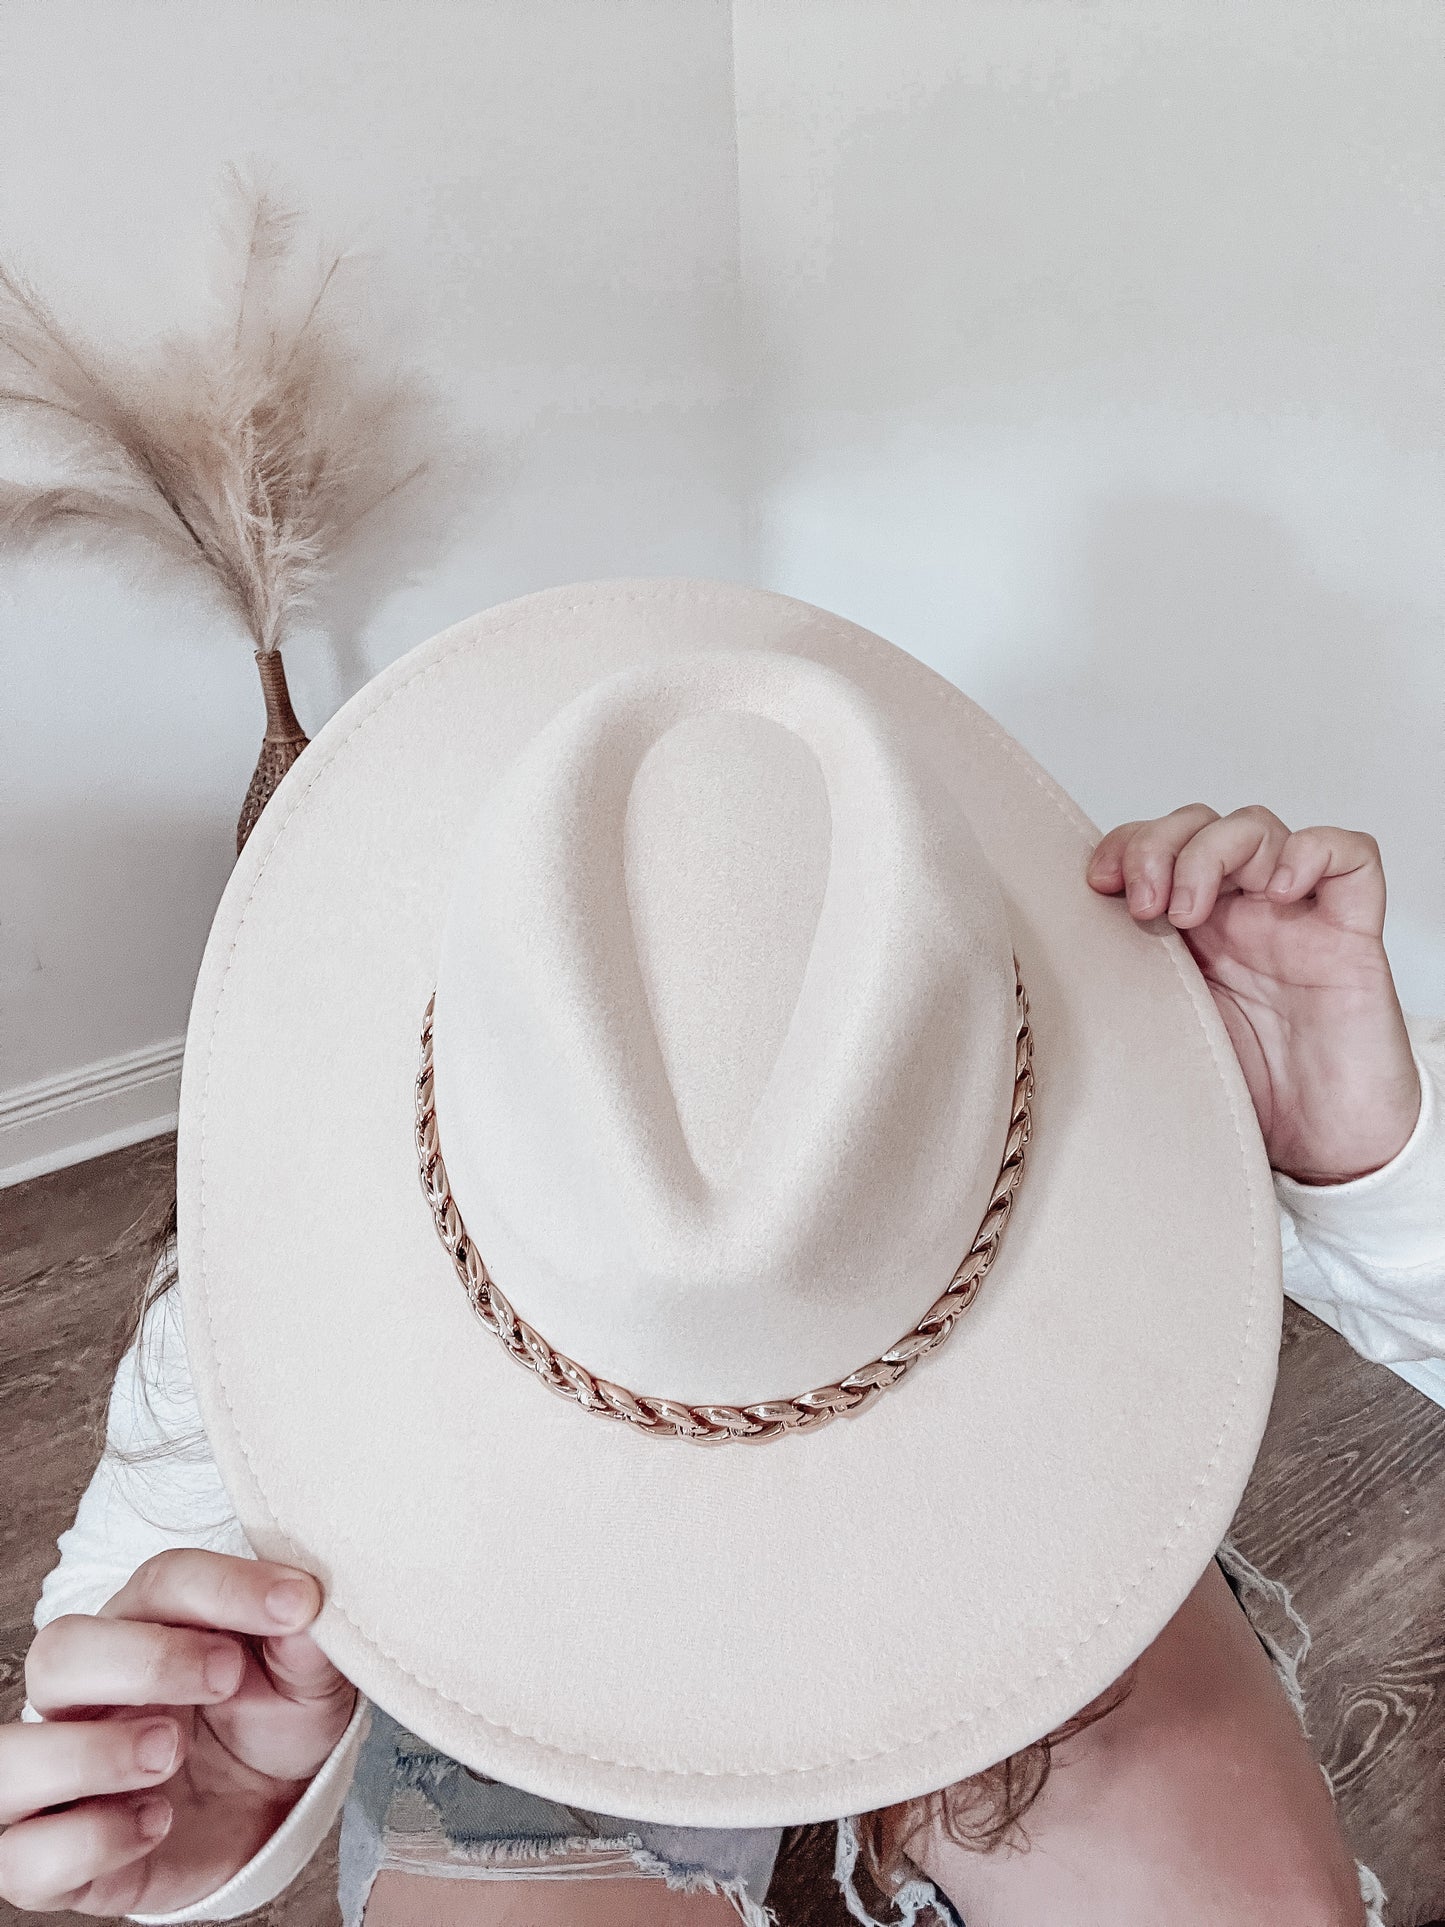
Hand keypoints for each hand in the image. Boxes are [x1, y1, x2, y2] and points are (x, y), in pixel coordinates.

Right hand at [0, 1550, 356, 1916]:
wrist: (270, 1811)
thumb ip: (303, 1638)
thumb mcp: (306, 1677)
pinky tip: (156, 1822)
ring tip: (169, 1753)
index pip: (160, 1582)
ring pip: (9, 1756)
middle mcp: (87, 1694)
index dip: (226, 1587)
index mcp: (147, 1626)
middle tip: (226, 1677)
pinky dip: (87, 1842)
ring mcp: (61, 1776)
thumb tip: (308, 1605)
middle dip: (144, 1660)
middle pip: (61, 1650)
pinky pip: (22, 1855)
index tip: (295, 1604)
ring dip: (89, 1753)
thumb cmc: (272, 1722)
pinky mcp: (58, 1856)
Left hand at [1087, 804, 1419, 1182]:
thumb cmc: (1247, 1097)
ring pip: (1260, 828)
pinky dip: (1312, 852)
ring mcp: (1297, 918)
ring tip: (1192, 910)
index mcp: (1190, 933)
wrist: (1324, 1151)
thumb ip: (1120, 991)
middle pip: (1200, 825)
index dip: (1126, 847)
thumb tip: (1041, 972)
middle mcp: (1240, 915)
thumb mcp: (1158, 1035)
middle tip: (1144, 903)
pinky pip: (1350, 857)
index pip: (1155, 847)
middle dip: (1161, 845)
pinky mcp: (1354, 936)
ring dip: (1214, 851)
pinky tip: (1280, 888)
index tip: (1098, 885)